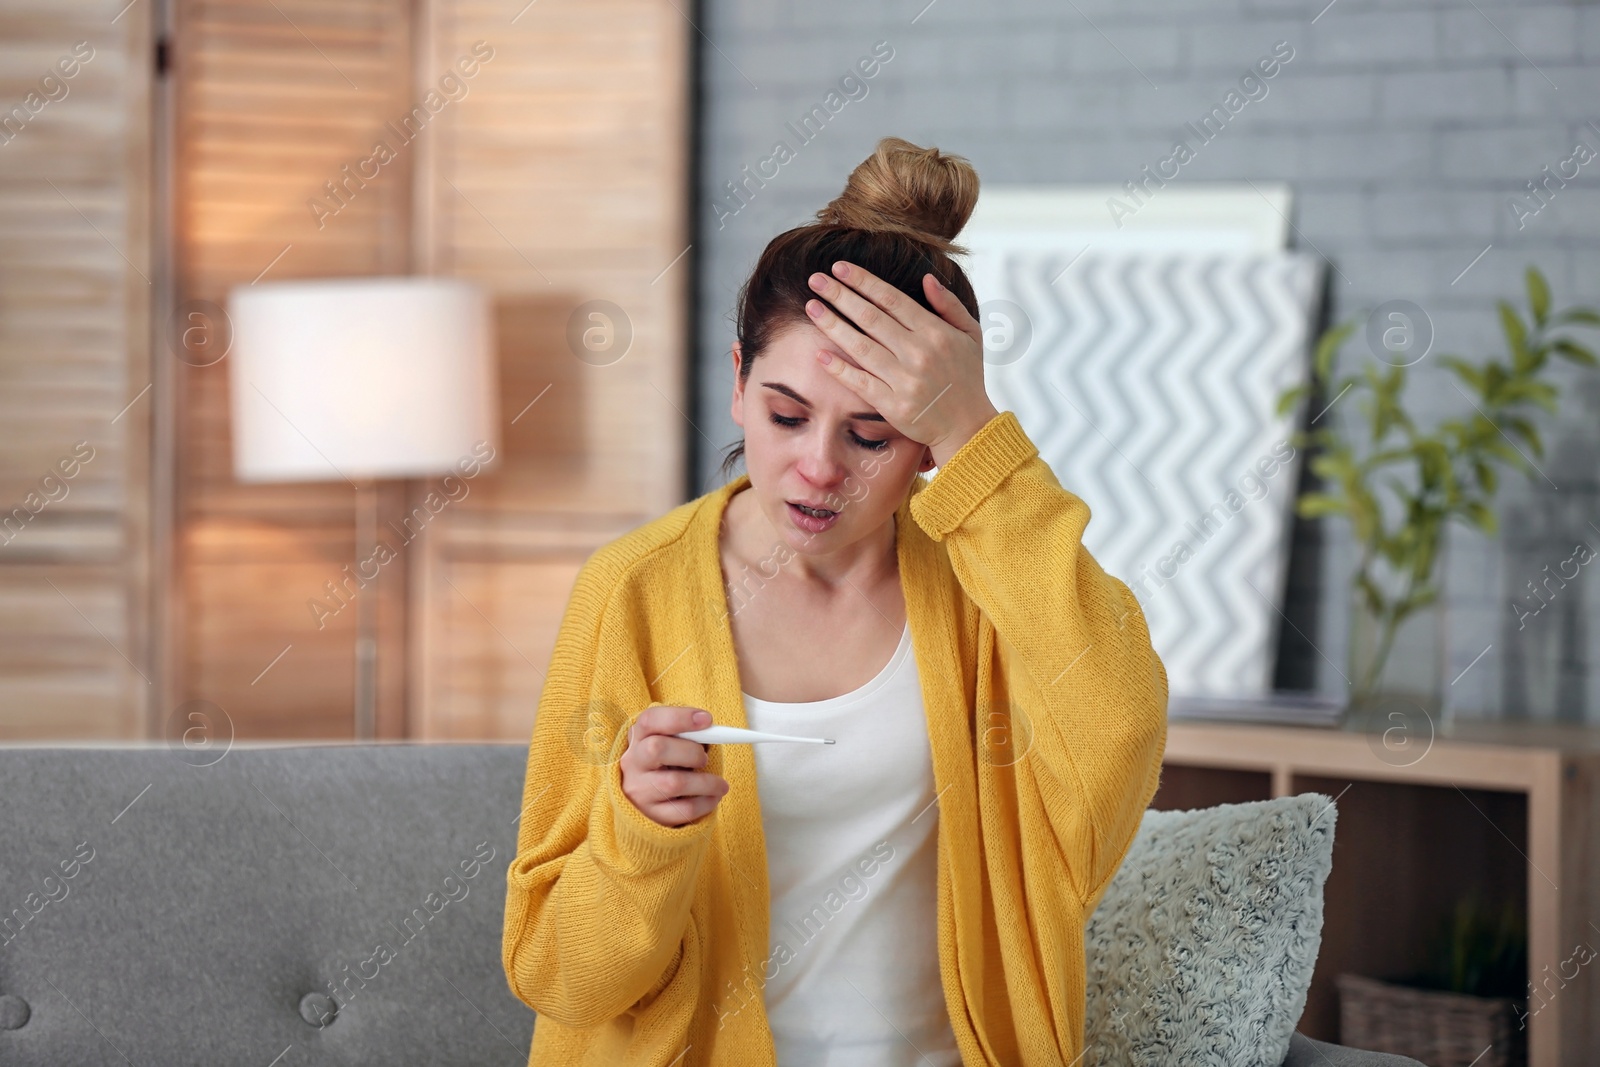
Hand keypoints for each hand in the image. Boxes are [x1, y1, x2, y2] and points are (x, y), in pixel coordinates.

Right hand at [619, 705, 729, 827]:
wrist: (645, 801)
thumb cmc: (666, 763)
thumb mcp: (669, 743)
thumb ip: (686, 735)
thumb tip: (714, 733)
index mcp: (638, 737)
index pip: (650, 720)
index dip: (679, 717)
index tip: (707, 719)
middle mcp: (633, 763)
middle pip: (656, 749)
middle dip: (690, 751)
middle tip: (704, 758)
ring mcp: (639, 790)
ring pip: (674, 783)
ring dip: (706, 782)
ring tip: (720, 784)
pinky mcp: (650, 815)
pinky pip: (683, 810)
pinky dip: (706, 802)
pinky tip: (713, 797)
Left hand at [804, 260, 1000, 467]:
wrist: (968, 426)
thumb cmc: (967, 377)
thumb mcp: (971, 335)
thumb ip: (950, 305)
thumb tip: (927, 279)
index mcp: (935, 332)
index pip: (891, 299)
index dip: (862, 281)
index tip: (839, 268)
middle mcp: (918, 353)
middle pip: (870, 317)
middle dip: (840, 295)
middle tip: (816, 279)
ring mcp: (904, 379)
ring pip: (860, 346)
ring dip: (833, 325)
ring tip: (812, 307)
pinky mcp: (892, 405)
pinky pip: (860, 382)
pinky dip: (839, 368)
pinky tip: (820, 353)